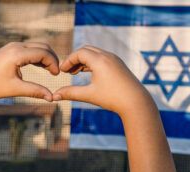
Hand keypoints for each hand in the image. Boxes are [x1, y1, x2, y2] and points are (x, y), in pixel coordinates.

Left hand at [0, 42, 58, 102]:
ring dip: (46, 57)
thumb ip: (35, 91)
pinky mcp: (11, 50)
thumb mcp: (15, 89)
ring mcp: (13, 46)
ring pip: (37, 46)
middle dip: (52, 58)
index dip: (53, 63)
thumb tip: (52, 98)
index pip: (43, 53)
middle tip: (56, 72)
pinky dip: (39, 56)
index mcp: (17, 54)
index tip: (57, 75)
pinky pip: (30, 49)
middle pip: (43, 46)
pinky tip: (42, 67)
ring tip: (50, 71)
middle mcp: (16, 46)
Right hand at [53, 46, 176, 171]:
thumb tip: (53, 97)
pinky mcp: (120, 65)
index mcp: (100, 60)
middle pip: (87, 50)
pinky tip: (89, 74)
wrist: (136, 102)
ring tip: (75, 73)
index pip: (79, 53)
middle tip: (67, 71)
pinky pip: (103, 58)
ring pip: (95, 54)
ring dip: (84, 61)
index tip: (61, 71)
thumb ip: (70, 93)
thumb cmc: (113, 98)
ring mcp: (115, 60)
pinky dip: (93, 63)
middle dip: (75, 59)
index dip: (68, 61)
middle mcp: (108, 56)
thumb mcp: (89, 95)